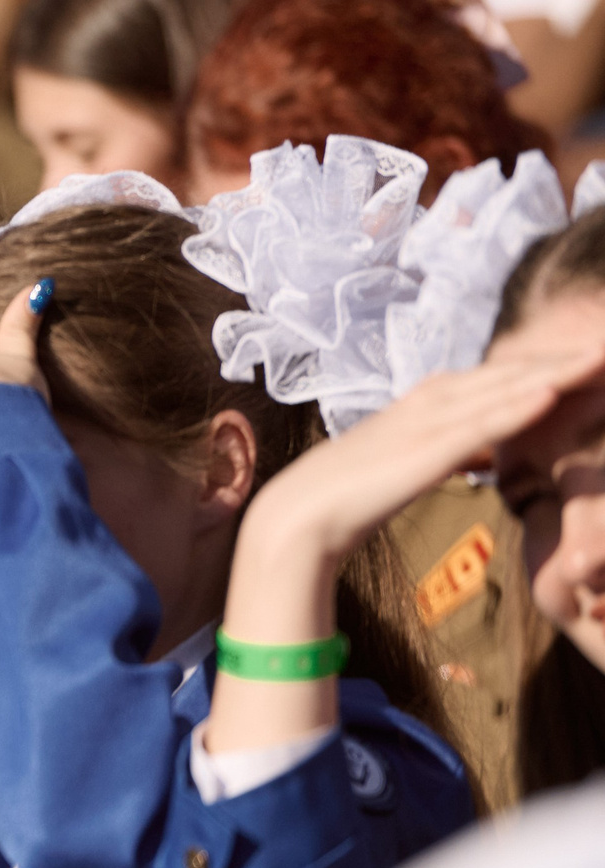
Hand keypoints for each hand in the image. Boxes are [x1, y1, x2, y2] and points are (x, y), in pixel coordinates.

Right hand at [202, 331, 604, 759]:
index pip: (486, 379)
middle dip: (554, 359)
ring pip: (499, 390)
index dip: (533, 367)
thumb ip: (445, 455)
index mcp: (414, 409)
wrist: (295, 521)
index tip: (578, 362)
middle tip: (602, 346)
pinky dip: (518, 404)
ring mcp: (422, 426)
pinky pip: (480, 423)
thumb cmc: (339, 504)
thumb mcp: (402, 470)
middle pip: (500, 374)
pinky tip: (554, 392)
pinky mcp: (423, 451)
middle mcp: (421, 406)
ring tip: (597, 356)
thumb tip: (484, 455)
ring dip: (551, 371)